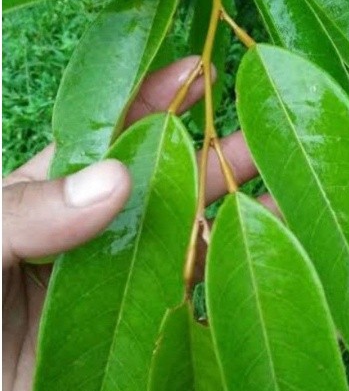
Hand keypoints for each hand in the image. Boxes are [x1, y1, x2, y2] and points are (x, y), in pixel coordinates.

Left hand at [2, 57, 275, 390]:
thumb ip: (27, 211)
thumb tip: (114, 180)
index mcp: (56, 195)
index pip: (109, 132)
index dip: (151, 97)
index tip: (195, 72)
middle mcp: (102, 227)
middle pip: (166, 176)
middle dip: (212, 147)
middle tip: (259, 130)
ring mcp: (129, 272)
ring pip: (191, 225)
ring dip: (235, 201)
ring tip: (278, 179)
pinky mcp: (150, 317)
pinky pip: (198, 280)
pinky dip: (233, 258)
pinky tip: (267, 239)